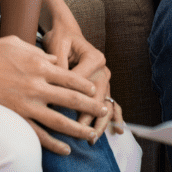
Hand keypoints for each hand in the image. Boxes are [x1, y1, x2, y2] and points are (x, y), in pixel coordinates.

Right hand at [0, 35, 109, 154]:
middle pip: (71, 99)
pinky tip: (65, 149)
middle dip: (90, 106)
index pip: (70, 77)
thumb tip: (53, 60)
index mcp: (39, 65)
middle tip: (104, 111)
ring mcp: (26, 104)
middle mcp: (37, 86)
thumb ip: (38, 52)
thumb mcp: (17, 43)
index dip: (85, 84)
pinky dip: (54, 144)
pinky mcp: (15, 119)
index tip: (95, 89)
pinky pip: (38, 135)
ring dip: (78, 128)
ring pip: (59, 121)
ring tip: (91, 134)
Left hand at [43, 23, 121, 137]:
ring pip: (105, 103)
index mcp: (94, 58)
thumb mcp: (57, 46)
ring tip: (92, 137)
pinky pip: (111, 103)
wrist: (67, 33)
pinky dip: (114, 117)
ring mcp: (105, 79)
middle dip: (87, 115)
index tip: (57, 111)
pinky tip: (118, 130)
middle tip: (78, 131)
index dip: (69, 97)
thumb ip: (58, 65)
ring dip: (100, 122)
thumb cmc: (60, 39)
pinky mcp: (102, 86)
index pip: (81, 82)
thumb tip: (53, 87)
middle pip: (97, 96)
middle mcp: (103, 69)